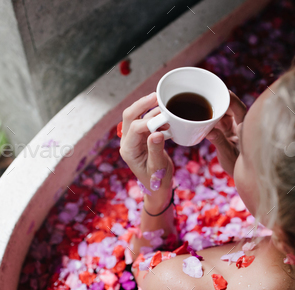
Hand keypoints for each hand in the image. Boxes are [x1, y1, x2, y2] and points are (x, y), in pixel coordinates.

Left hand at [119, 92, 174, 210]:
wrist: (158, 188)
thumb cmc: (157, 181)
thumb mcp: (158, 167)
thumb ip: (156, 150)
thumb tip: (157, 133)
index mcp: (129, 150)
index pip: (135, 128)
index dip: (150, 121)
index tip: (166, 121)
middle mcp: (128, 142)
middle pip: (130, 116)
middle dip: (142, 104)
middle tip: (157, 96)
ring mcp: (135, 139)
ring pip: (137, 116)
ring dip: (150, 108)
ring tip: (164, 104)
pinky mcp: (143, 138)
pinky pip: (146, 122)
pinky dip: (155, 115)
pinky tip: (166, 114)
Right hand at [206, 90, 246, 176]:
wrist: (243, 176)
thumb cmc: (240, 167)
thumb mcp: (228, 156)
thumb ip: (219, 142)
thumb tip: (209, 131)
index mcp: (245, 127)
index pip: (238, 107)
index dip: (230, 98)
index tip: (220, 91)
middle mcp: (241, 124)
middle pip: (230, 107)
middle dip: (218, 100)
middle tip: (204, 94)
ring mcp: (234, 127)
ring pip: (224, 113)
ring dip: (213, 109)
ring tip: (200, 102)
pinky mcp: (228, 132)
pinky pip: (220, 120)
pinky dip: (212, 117)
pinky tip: (202, 116)